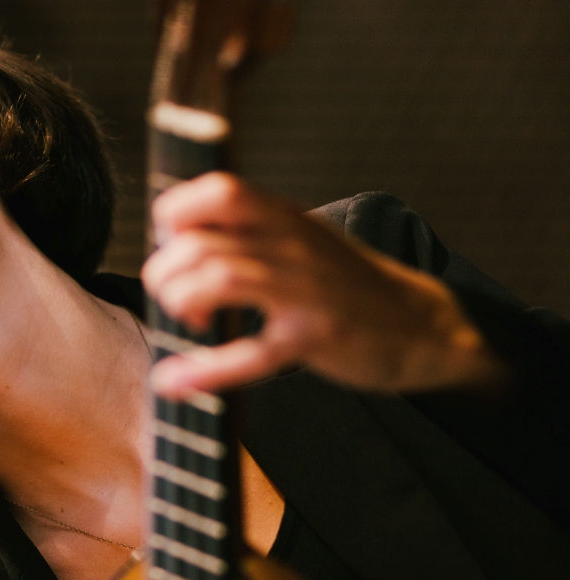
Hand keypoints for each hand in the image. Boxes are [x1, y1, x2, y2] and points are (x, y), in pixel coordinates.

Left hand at [141, 173, 507, 397]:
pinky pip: (251, 352)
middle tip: (174, 298)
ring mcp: (306, 289)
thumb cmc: (346, 284)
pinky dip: (204, 370)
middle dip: (164, 275)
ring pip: (220, 278)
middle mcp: (292, 245)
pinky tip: (175, 380)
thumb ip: (248, 232)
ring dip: (182, 304)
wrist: (423, 324)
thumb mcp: (301, 239)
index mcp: (283, 217)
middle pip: (200, 243)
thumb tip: (176, 242)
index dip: (175, 218)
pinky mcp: (316, 336)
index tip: (172, 248)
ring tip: (191, 322)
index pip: (217, 190)